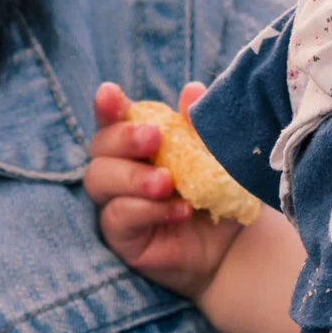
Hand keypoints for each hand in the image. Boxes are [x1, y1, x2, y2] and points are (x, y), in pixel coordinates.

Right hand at [83, 81, 239, 301]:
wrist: (232, 242)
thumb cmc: (218, 191)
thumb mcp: (215, 154)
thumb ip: (199, 125)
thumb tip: (192, 91)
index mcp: (137, 141)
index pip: (112, 118)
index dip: (107, 106)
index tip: (110, 93)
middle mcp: (118, 167)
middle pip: (99, 146)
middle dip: (123, 138)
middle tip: (154, 138)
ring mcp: (114, 201)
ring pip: (99, 180)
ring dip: (133, 177)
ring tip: (166, 182)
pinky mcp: (120, 235)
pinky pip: (118, 216)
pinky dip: (147, 210)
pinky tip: (179, 211)